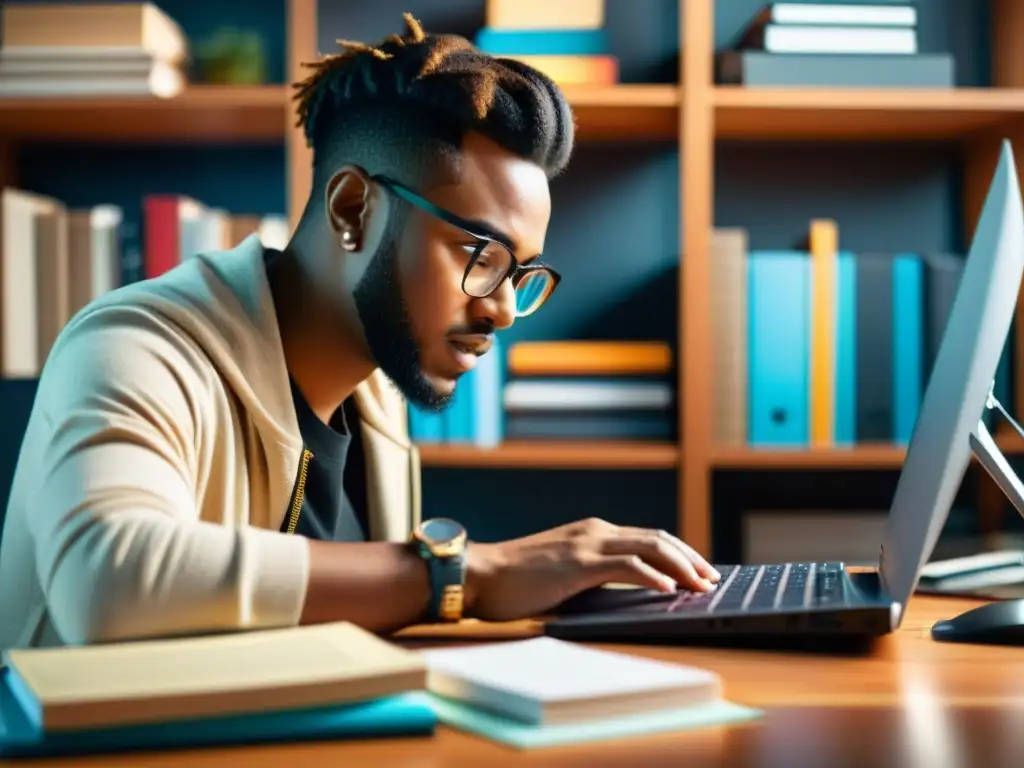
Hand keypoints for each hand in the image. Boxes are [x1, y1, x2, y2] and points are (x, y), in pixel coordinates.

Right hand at [463, 517, 719, 621]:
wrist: (480, 574)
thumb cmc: (515, 581)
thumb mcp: (563, 573)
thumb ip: (592, 576)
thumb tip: (626, 595)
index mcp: (592, 533)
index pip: (648, 539)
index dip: (679, 554)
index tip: (700, 572)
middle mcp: (595, 531)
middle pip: (657, 539)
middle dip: (690, 558)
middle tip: (711, 579)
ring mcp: (587, 544)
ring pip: (649, 547)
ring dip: (681, 566)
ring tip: (701, 585)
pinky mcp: (578, 562)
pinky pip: (625, 565)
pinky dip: (651, 575)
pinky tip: (668, 589)